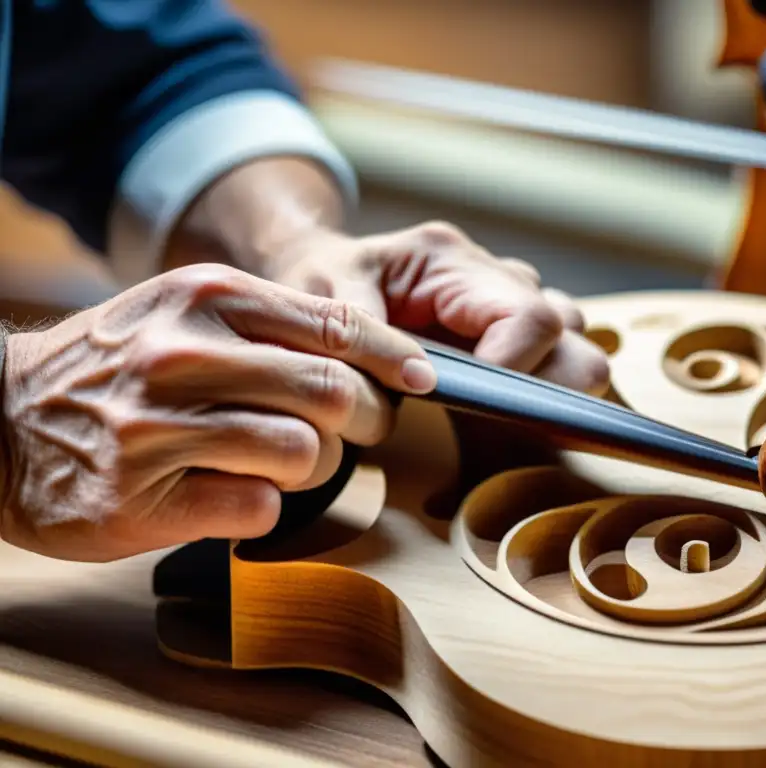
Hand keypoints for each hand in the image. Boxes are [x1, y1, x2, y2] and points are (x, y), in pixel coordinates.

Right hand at [0, 264, 435, 561]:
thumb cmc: (112, 366)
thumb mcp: (182, 311)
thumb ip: (271, 322)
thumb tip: (373, 351)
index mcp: (204, 296)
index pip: (334, 323)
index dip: (392, 356)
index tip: (423, 376)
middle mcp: (183, 354)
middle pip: (333, 393)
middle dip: (367, 419)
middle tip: (359, 430)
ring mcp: (159, 428)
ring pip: (304, 452)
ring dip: (314, 465)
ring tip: (281, 461)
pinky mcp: (144, 498)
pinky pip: (261, 507)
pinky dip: (265, 505)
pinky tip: (232, 492)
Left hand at [263, 221, 610, 395]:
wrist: (321, 268)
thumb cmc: (321, 279)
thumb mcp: (321, 293)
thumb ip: (358, 331)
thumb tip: (413, 380)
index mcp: (450, 260)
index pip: (527, 316)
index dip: (518, 367)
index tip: (481, 401)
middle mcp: (493, 275)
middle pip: (571, 334)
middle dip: (548, 383)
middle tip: (497, 414)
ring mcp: (509, 300)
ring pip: (575, 344)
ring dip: (547, 384)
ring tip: (495, 410)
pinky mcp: (510, 328)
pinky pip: (556, 356)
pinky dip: (539, 388)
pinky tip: (498, 406)